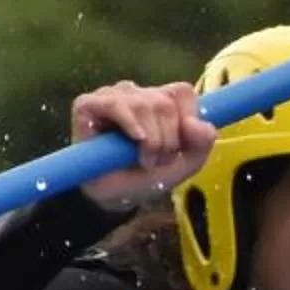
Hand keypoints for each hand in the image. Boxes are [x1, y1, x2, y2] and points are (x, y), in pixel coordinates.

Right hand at [74, 81, 216, 213]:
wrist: (115, 198)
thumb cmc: (148, 176)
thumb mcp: (185, 163)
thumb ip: (202, 142)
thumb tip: (195, 123)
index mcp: (160, 100)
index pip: (182, 92)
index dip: (187, 119)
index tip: (181, 147)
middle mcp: (137, 93)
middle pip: (165, 102)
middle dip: (167, 140)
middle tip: (157, 161)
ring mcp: (112, 96)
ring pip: (144, 104)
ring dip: (150, 140)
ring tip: (143, 160)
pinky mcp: (87, 105)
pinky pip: (114, 105)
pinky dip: (129, 123)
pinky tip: (135, 139)